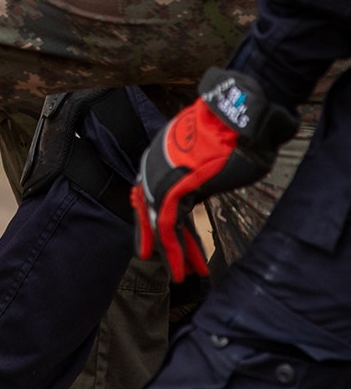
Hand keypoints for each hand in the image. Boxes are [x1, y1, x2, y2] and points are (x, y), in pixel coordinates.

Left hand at [133, 67, 297, 280]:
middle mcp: (160, 163)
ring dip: (170, 251)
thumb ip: (200, 170)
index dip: (156, 215)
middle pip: (152, 206)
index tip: (160, 233)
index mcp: (167, 154)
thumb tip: (204, 179)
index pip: (155, 191)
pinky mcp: (176, 184)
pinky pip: (169, 223)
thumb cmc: (236, 130)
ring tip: (179, 275)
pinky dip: (174, 248)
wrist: (238, 113)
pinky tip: (184, 267)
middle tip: (150, 257)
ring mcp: (165, 172)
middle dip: (154, 235)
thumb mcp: (212, 153)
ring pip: (160, 219)